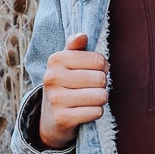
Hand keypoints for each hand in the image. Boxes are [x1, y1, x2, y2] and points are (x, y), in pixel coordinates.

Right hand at [39, 32, 106, 148]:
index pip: (98, 60)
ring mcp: (56, 99)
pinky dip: (96, 112)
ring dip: (101, 99)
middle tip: (93, 87)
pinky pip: (96, 112)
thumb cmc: (65, 85)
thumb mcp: (66, 63)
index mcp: (56, 60)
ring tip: (90, 99)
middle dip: (102, 85)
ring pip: (100, 96)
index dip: (103, 66)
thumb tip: (82, 36)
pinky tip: (85, 111)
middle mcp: (52, 78)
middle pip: (100, 78)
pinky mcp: (63, 118)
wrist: (51, 117)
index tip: (95, 71)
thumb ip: (75, 47)